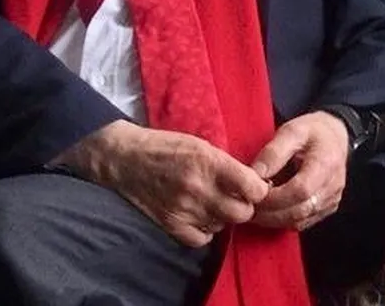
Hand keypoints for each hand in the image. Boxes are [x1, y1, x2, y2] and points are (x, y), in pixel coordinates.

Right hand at [54, 121, 269, 246]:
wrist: (126, 159)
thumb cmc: (167, 147)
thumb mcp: (201, 145)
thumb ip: (227, 165)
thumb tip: (254, 183)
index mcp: (209, 162)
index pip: (253, 188)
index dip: (259, 189)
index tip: (254, 187)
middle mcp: (199, 188)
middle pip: (242, 213)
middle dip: (244, 206)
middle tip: (236, 198)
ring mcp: (184, 209)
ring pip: (223, 225)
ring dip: (223, 217)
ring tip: (213, 203)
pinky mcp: (171, 225)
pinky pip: (202, 239)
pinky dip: (205, 231)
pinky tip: (199, 217)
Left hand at [248, 111, 349, 230]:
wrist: (335, 138)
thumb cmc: (313, 132)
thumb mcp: (292, 130)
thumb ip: (273, 152)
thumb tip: (254, 175)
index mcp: (326, 163)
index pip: (300, 190)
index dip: (274, 197)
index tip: (253, 194)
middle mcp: (332, 186)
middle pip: (299, 210)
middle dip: (269, 212)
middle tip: (246, 207)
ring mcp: (331, 200)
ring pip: (300, 220)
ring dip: (273, 219)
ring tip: (253, 210)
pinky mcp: (327, 209)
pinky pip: (303, 222)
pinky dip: (283, 220)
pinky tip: (268, 212)